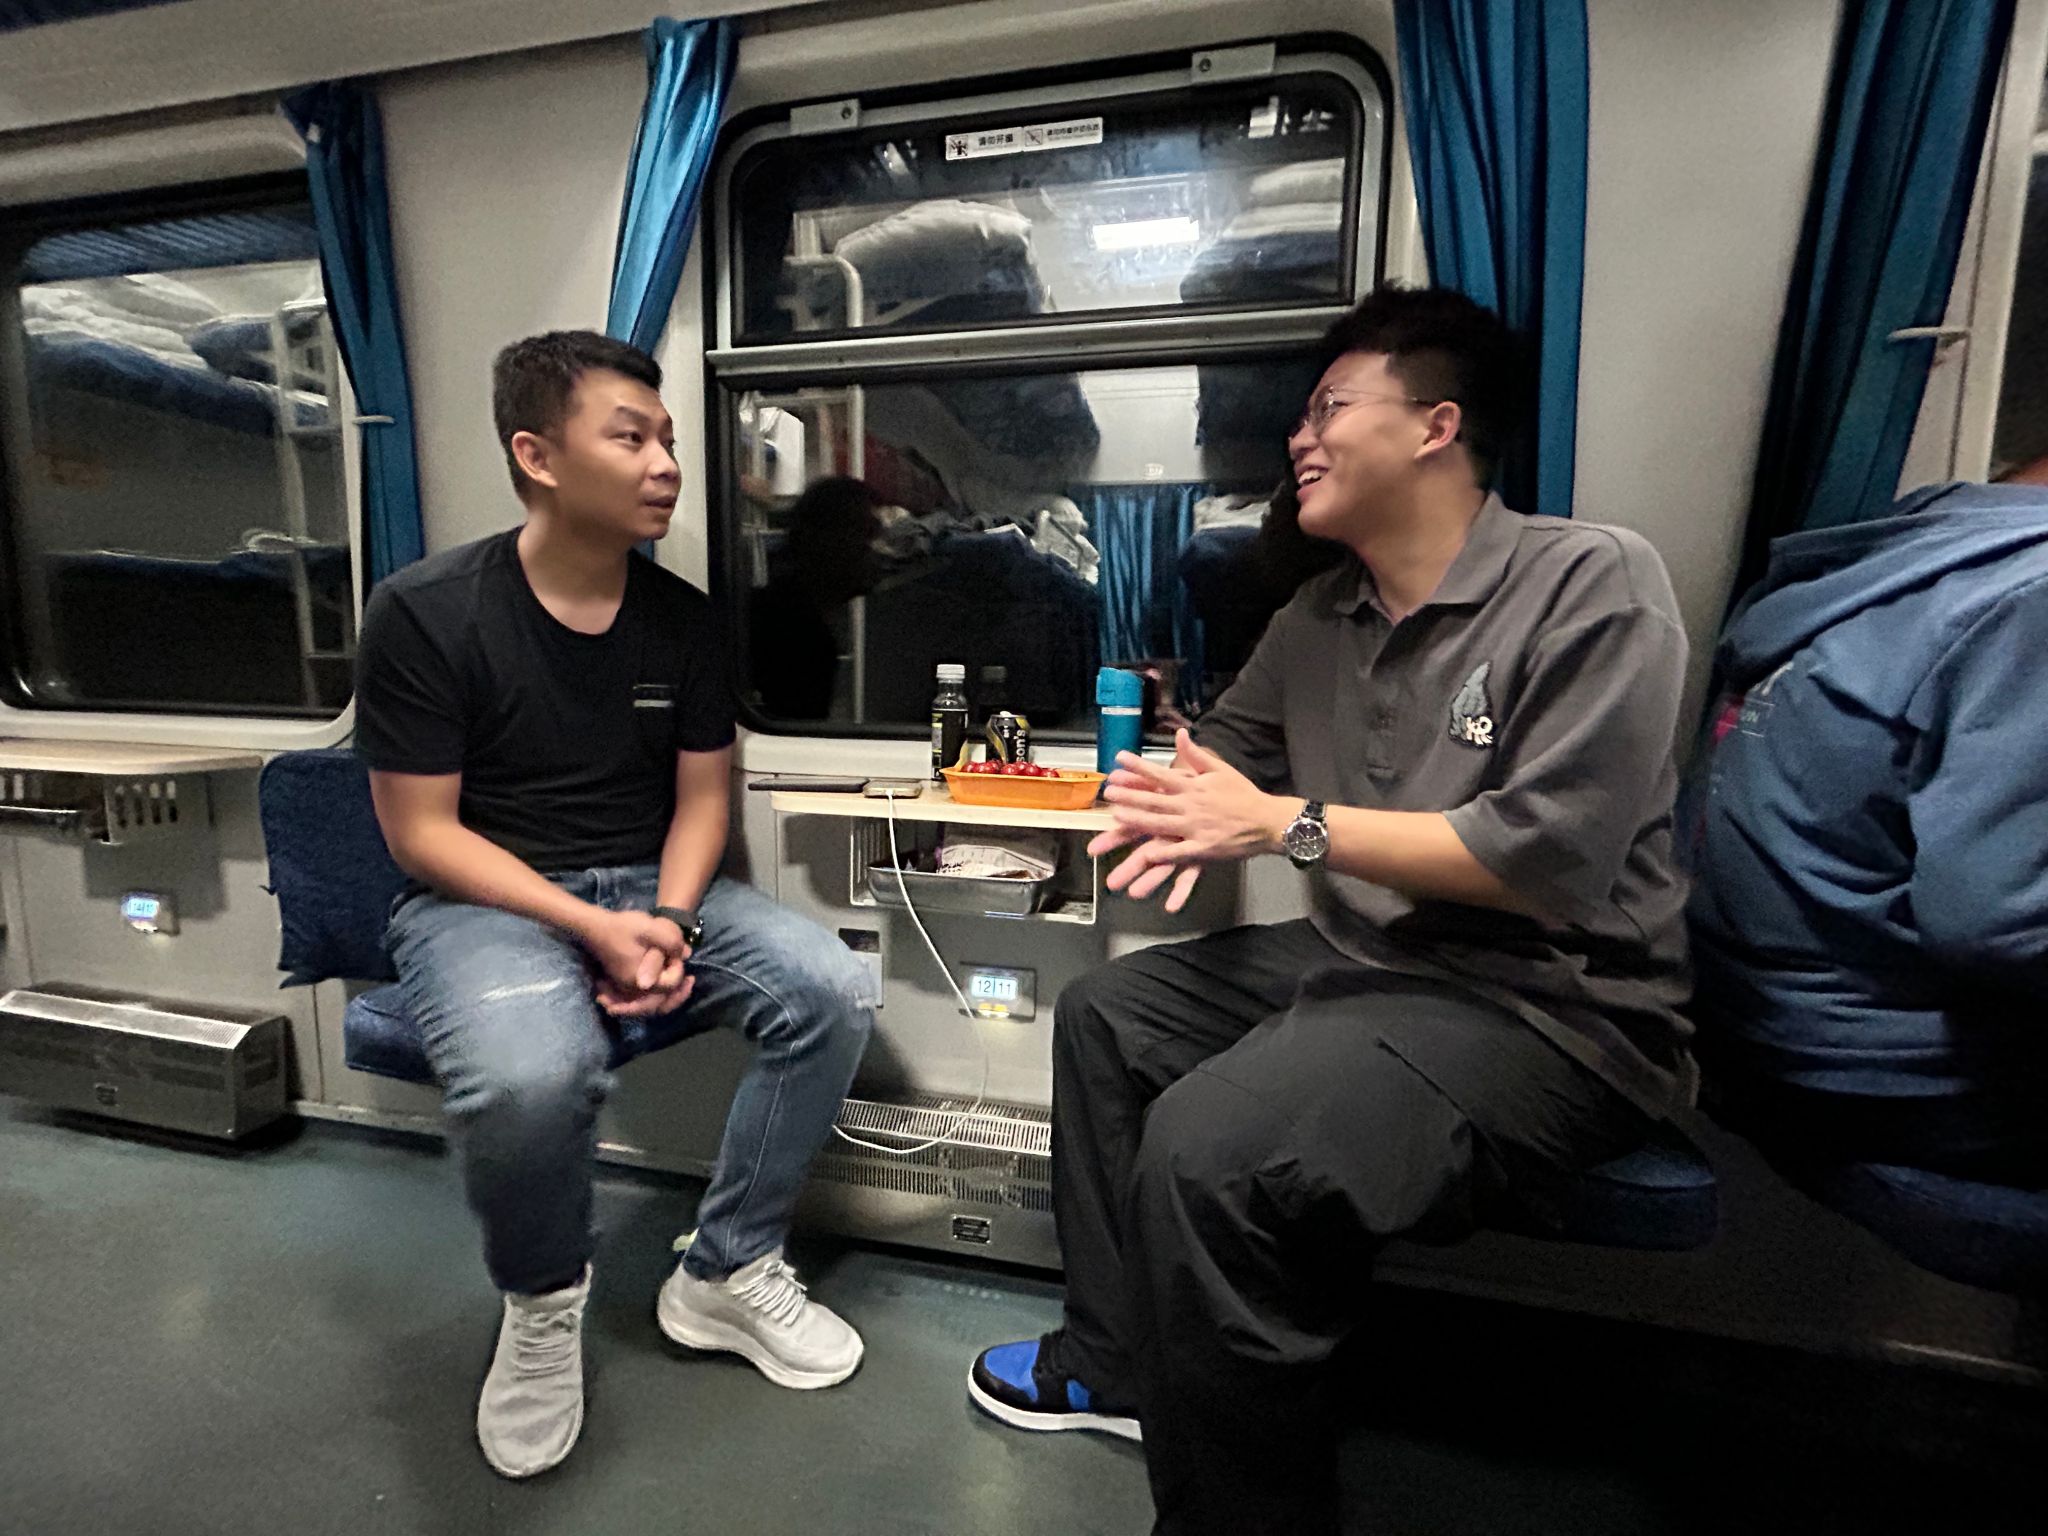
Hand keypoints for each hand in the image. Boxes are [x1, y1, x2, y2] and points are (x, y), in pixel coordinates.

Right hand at [580, 909, 693, 1016]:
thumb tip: (686, 955)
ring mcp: (625, 987)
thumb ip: (672, 942)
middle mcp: (632, 989)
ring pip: (651, 1003)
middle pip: (661, 1003)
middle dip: (678, 994)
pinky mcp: (623, 982)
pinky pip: (643, 998)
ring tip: (683, 984)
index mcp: (640, 980)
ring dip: (669, 996)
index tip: (676, 953)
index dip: (678, 969)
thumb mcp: (652, 928)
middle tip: (691, 981)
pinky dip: (656, 995)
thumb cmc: (623, 928)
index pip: (669, 984)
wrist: (596, 926)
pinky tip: (664, 983)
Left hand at [1086, 730, 1291, 911]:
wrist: (1267, 820)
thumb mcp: (1220, 769)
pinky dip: (1163, 854)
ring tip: (1117, 817)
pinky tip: (1145, 855)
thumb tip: (1180, 734)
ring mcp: (1196, 828)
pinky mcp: (1203, 849)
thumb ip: (1196, 755)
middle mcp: (1191, 805)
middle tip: (1109, 792)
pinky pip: (1179, 853)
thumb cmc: (1243, 794)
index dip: (1138, 767)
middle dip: (1130, 795)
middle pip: (1155, 800)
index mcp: (1194, 786)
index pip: (1160, 774)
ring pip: (1161, 825)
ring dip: (1138, 821)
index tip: (1119, 759)